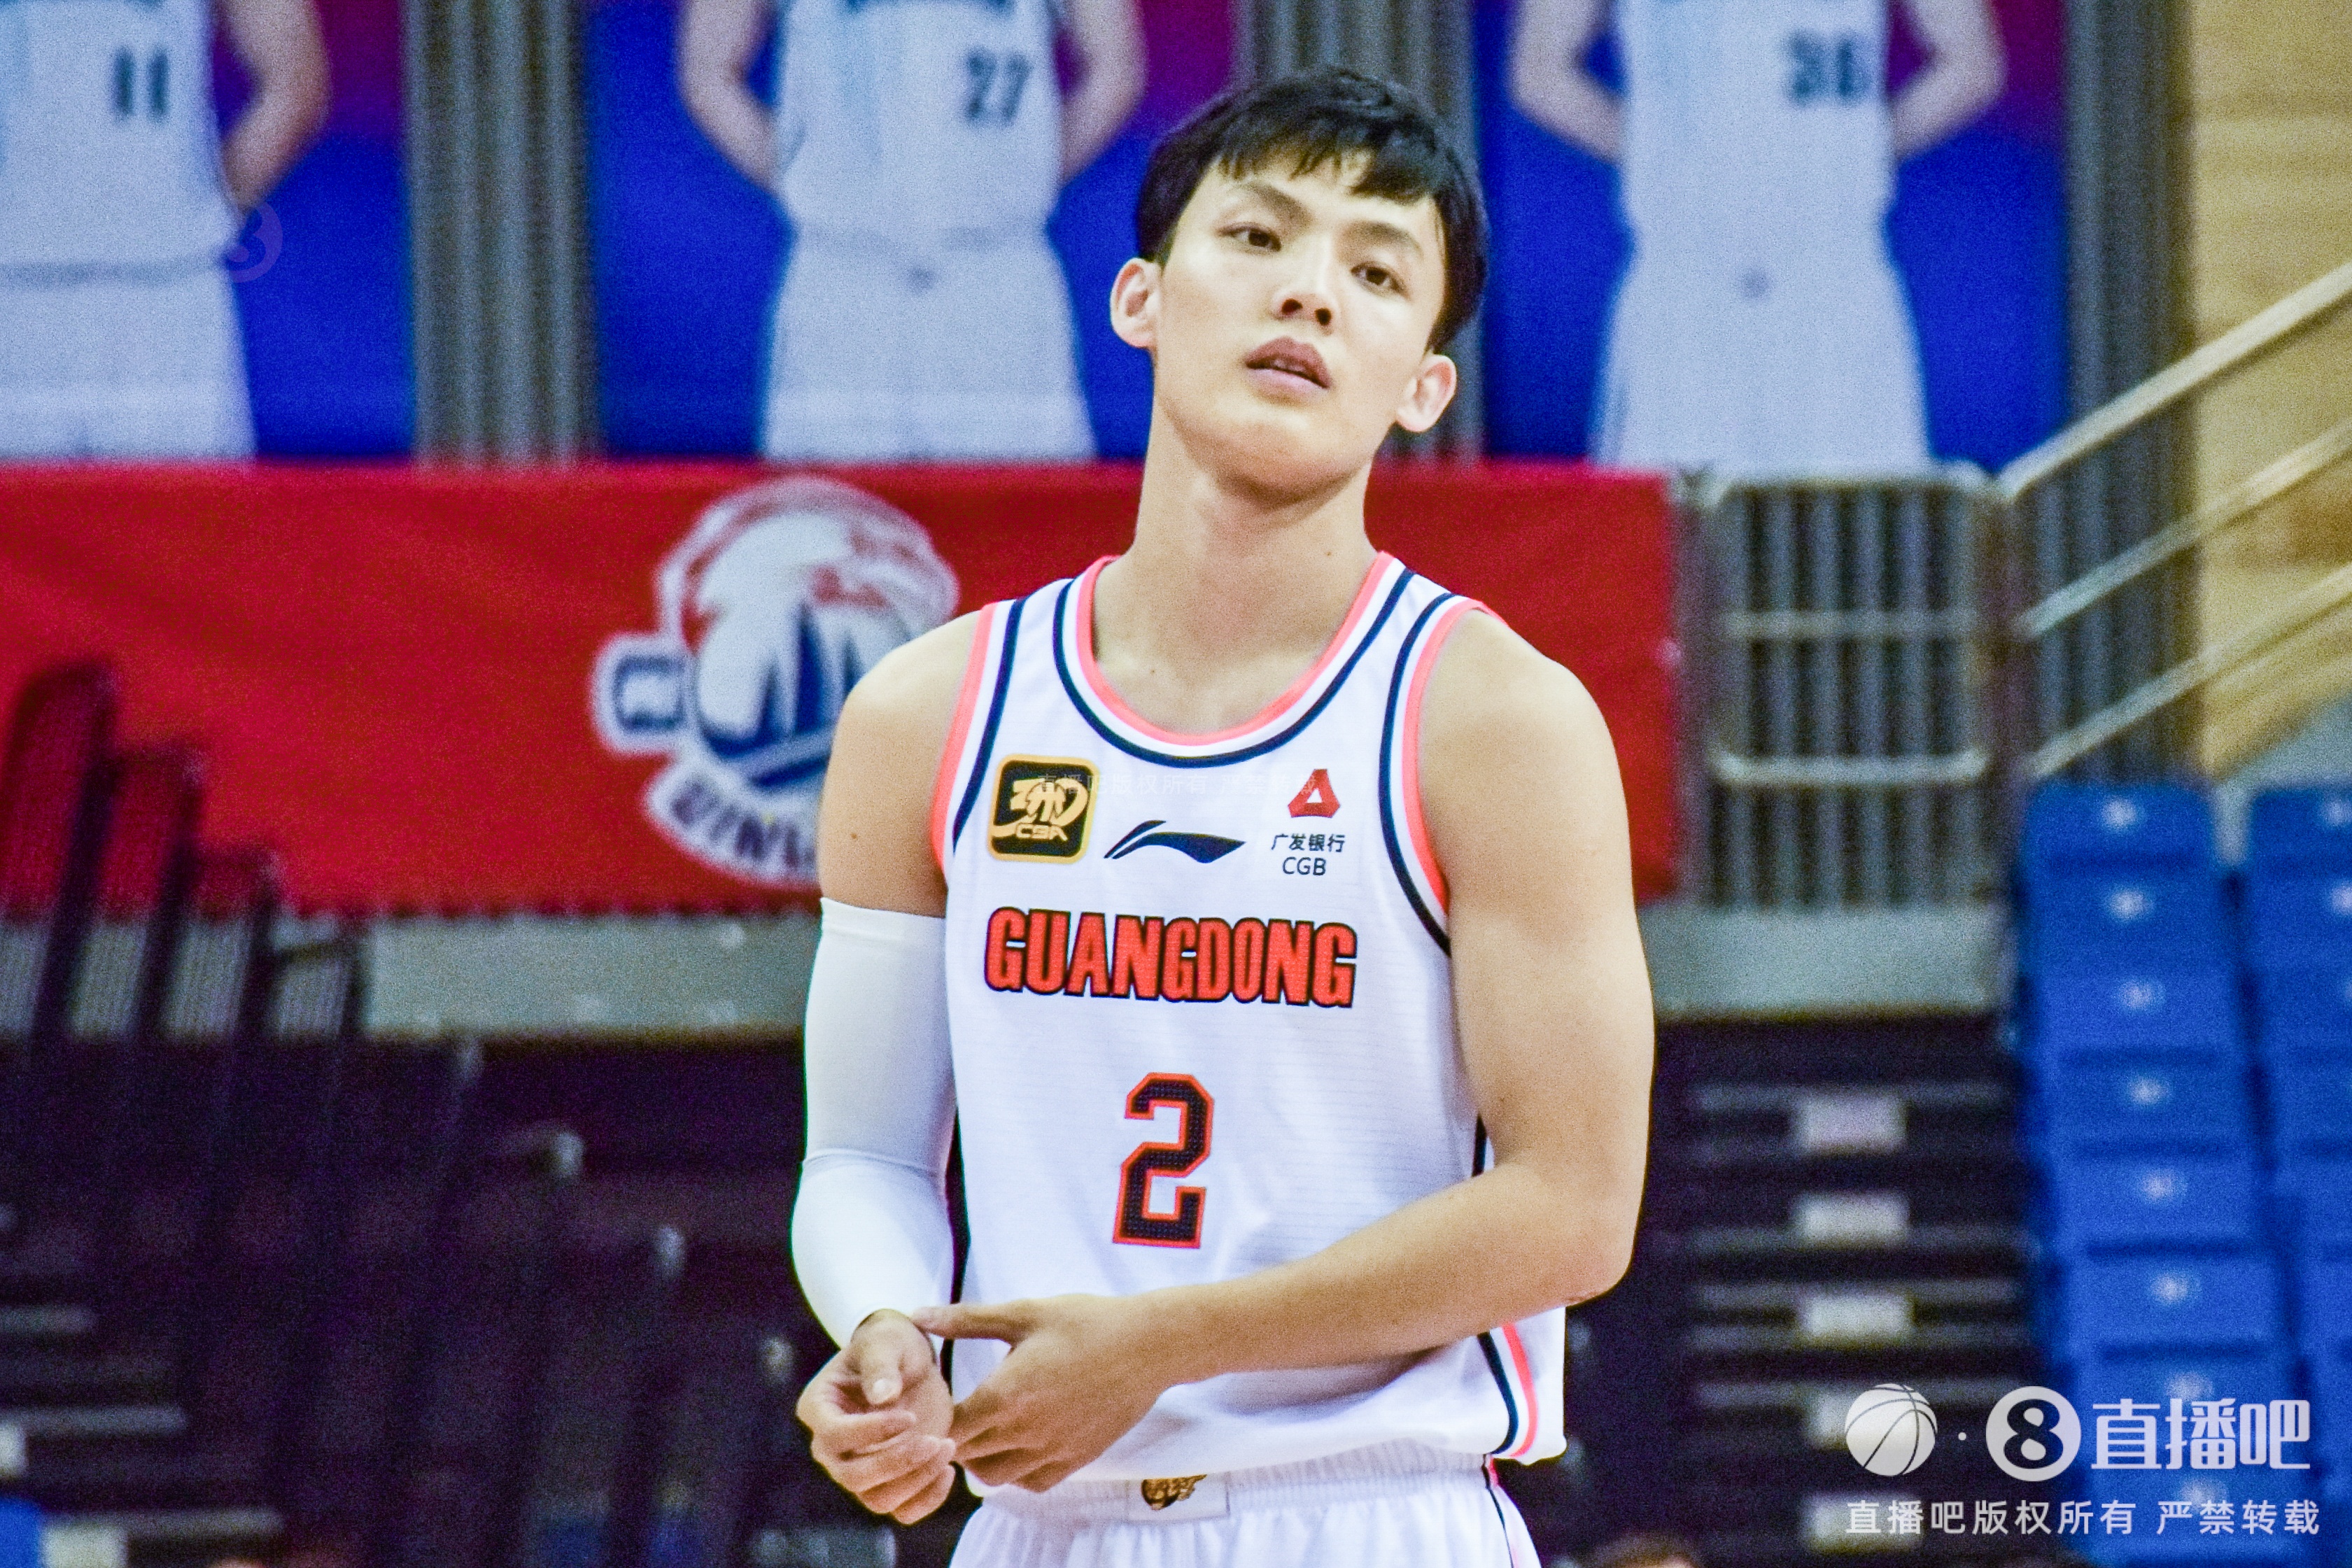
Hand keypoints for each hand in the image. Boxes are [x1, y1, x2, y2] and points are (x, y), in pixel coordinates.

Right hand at [795, 1311, 956, 1522]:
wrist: (910, 1364)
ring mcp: (858, 1468)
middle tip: (934, 1440)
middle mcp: (832, 1448)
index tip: (909, 1416)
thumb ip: (881, 1366)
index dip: (870, 1432)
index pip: (834, 1435)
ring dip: (916, 1480)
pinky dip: (927, 1499)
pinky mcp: (888, 1482)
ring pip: (878, 1499)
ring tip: (947, 1446)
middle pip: (853, 1477)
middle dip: (896, 1463)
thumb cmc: (890, 1346)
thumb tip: (882, 1397)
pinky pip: (902, 1510)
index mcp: (819, 1408)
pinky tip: (948, 1469)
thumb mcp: (886, 1342)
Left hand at [913, 1294, 1179, 1491]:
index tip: (939, 1398)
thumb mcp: (1023, 1313)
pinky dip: (1017, 1471)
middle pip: (965, 1456)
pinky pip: (1032, 1483)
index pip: (948, 1428)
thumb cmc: (1086, 1322)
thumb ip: (967, 1319)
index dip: (935, 1417)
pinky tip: (1020, 1442)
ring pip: (995, 1476)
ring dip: (981, 1457)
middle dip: (953, 1437)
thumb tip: (919, 1314)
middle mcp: (1024, 1432)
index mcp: (1005, 1396)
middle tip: (957, 1411)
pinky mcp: (1075, 1459)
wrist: (1149, 1344)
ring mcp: (1052, 1450)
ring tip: (986, 1429)